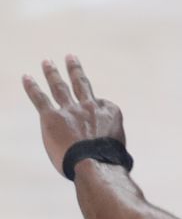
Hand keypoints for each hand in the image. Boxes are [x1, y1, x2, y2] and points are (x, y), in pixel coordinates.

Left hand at [21, 55, 125, 176]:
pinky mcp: (52, 117)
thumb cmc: (109, 161)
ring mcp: (71, 110)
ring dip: (52, 73)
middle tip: (69, 57)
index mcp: (110, 111)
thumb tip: (105, 147)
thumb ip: (110, 139)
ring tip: (46, 62)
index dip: (96, 112)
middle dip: (74, 70)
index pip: (101, 105)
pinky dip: (32, 87)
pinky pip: (40, 98)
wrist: (95, 162)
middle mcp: (90, 106)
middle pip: (81, 84)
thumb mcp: (119, 147)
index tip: (97, 125)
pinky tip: (26, 77)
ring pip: (60, 87)